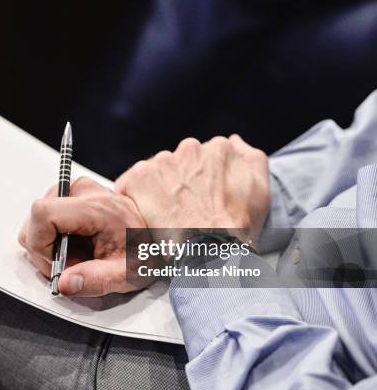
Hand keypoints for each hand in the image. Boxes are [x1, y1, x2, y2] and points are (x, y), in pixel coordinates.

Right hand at [18, 177, 149, 296]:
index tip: (56, 263)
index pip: (43, 213)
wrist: (158, 234)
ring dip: (50, 244)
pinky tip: (75, 246)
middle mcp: (83, 191)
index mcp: (97, 207)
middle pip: (36, 218)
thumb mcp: (127, 274)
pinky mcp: (71, 195)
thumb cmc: (144, 251)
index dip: (40, 243)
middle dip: (46, 249)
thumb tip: (64, 283)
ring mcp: (75, 190)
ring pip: (37, 219)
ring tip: (78, 255)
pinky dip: (54, 237)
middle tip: (75, 264)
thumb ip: (95, 280)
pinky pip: (45, 217)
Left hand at [115, 135, 269, 242]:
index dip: (200, 182)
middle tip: (182, 211)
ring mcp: (162, 161)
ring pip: (154, 173)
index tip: (199, 200)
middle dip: (178, 183)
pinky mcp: (139, 177)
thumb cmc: (236, 227)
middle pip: (178, 163)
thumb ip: (250, 157)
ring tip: (165, 217)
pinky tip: (146, 217)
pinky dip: (134, 199)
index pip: (203, 158)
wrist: (209, 249)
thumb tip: (235, 140)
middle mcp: (190, 148)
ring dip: (156, 190)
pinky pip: (129, 185)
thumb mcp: (260, 190)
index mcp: (220, 148)